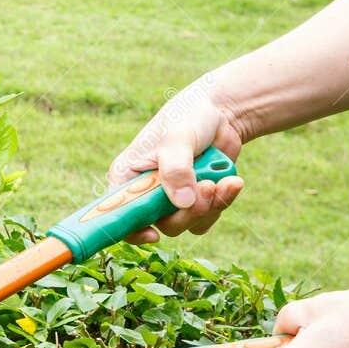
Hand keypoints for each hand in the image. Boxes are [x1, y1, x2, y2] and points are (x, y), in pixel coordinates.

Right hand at [108, 77, 247, 242]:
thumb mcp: (177, 139)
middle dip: (188, 212)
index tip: (152, 234)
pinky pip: (205, 219)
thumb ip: (177, 170)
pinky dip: (221, 202)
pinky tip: (231, 181)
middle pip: (159, 224)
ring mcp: (170, 200)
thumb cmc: (187, 118)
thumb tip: (183, 202)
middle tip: (206, 188)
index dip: (131, 229)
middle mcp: (145, 193)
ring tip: (223, 180)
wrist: (221, 114)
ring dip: (209, 206)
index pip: (117, 213)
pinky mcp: (194, 202)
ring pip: (185, 224)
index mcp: (127, 177)